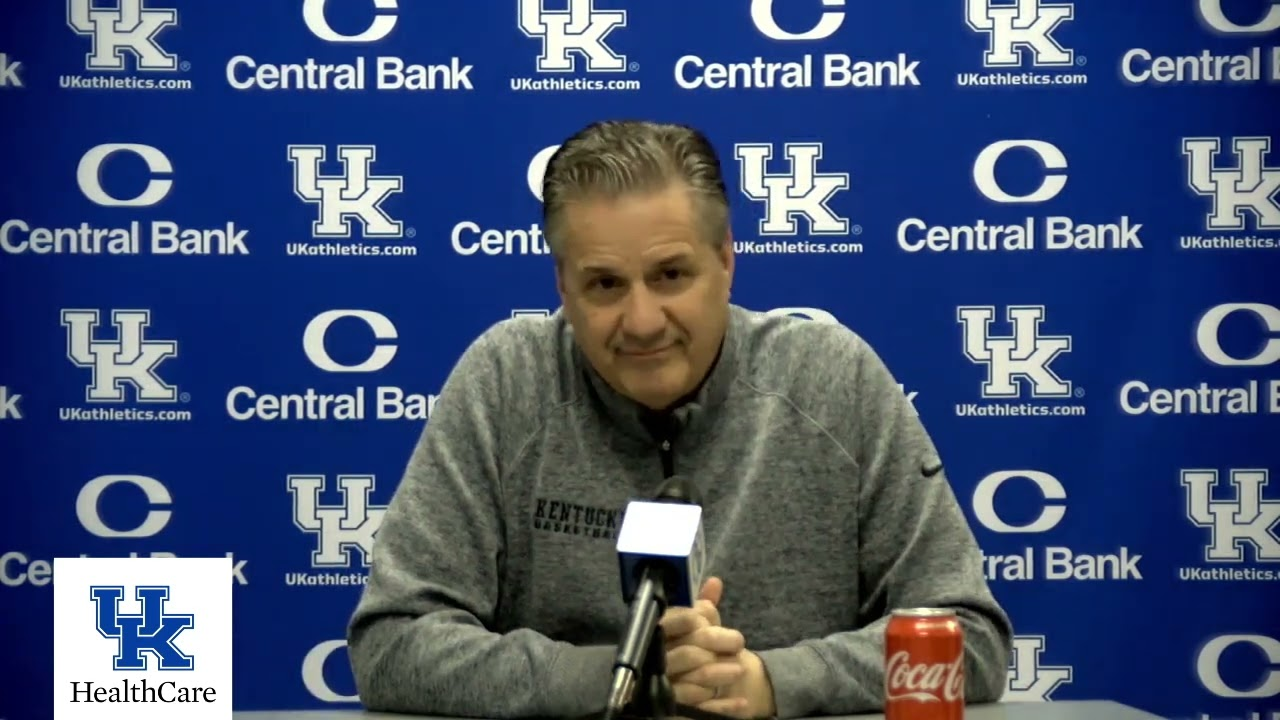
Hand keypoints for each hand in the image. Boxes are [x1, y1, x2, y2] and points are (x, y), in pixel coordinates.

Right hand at [659, 578, 774, 717]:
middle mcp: (659, 662)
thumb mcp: (699, 628)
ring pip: (693, 681)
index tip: (706, 618)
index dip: (688, 619)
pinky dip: (723, 706)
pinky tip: (741, 702)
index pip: (668, 624)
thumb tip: (714, 582)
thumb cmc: (695, 650)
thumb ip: (704, 608)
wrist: (694, 688)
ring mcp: (668, 688)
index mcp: (660, 635)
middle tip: (738, 642)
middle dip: (715, 645)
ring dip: (719, 674)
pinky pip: (701, 709)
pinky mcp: (679, 710)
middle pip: (686, 653)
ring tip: (740, 669)